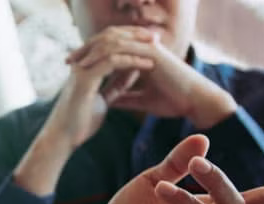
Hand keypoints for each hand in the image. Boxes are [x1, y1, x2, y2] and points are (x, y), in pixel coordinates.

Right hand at [14, 27, 155, 195]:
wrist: (63, 138)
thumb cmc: (80, 123)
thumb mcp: (103, 100)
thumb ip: (115, 85)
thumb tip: (131, 73)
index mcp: (85, 66)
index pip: (108, 43)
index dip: (129, 40)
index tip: (150, 44)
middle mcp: (81, 63)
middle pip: (110, 38)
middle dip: (134, 36)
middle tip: (155, 39)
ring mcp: (82, 69)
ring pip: (112, 46)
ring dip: (136, 46)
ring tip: (155, 49)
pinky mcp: (85, 79)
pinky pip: (112, 61)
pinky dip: (131, 61)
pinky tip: (146, 65)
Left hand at [68, 30, 236, 128]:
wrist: (196, 101)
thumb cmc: (175, 102)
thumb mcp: (142, 101)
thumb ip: (126, 98)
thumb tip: (108, 102)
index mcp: (141, 55)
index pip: (111, 49)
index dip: (91, 56)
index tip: (74, 68)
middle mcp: (143, 47)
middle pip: (108, 40)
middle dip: (86, 49)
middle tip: (68, 60)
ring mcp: (147, 46)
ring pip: (112, 41)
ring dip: (91, 50)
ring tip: (75, 62)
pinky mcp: (151, 52)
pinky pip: (123, 48)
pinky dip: (105, 54)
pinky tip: (91, 64)